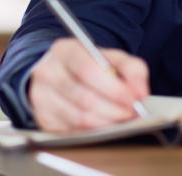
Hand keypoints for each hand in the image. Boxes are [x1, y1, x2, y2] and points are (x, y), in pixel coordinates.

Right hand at [28, 37, 149, 131]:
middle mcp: (48, 72)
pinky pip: (72, 131)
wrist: (60, 73)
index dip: (114, 88)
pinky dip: (94, 131)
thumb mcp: (111, 57)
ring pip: (79, 118)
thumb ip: (132, 69)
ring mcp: (42, 97)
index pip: (88, 70)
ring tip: (123, 120)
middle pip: (84, 98)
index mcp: (64, 50)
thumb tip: (140, 92)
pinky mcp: (43, 118)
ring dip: (107, 123)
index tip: (134, 99)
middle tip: (132, 113)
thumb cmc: (88, 65)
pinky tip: (105, 125)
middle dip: (114, 109)